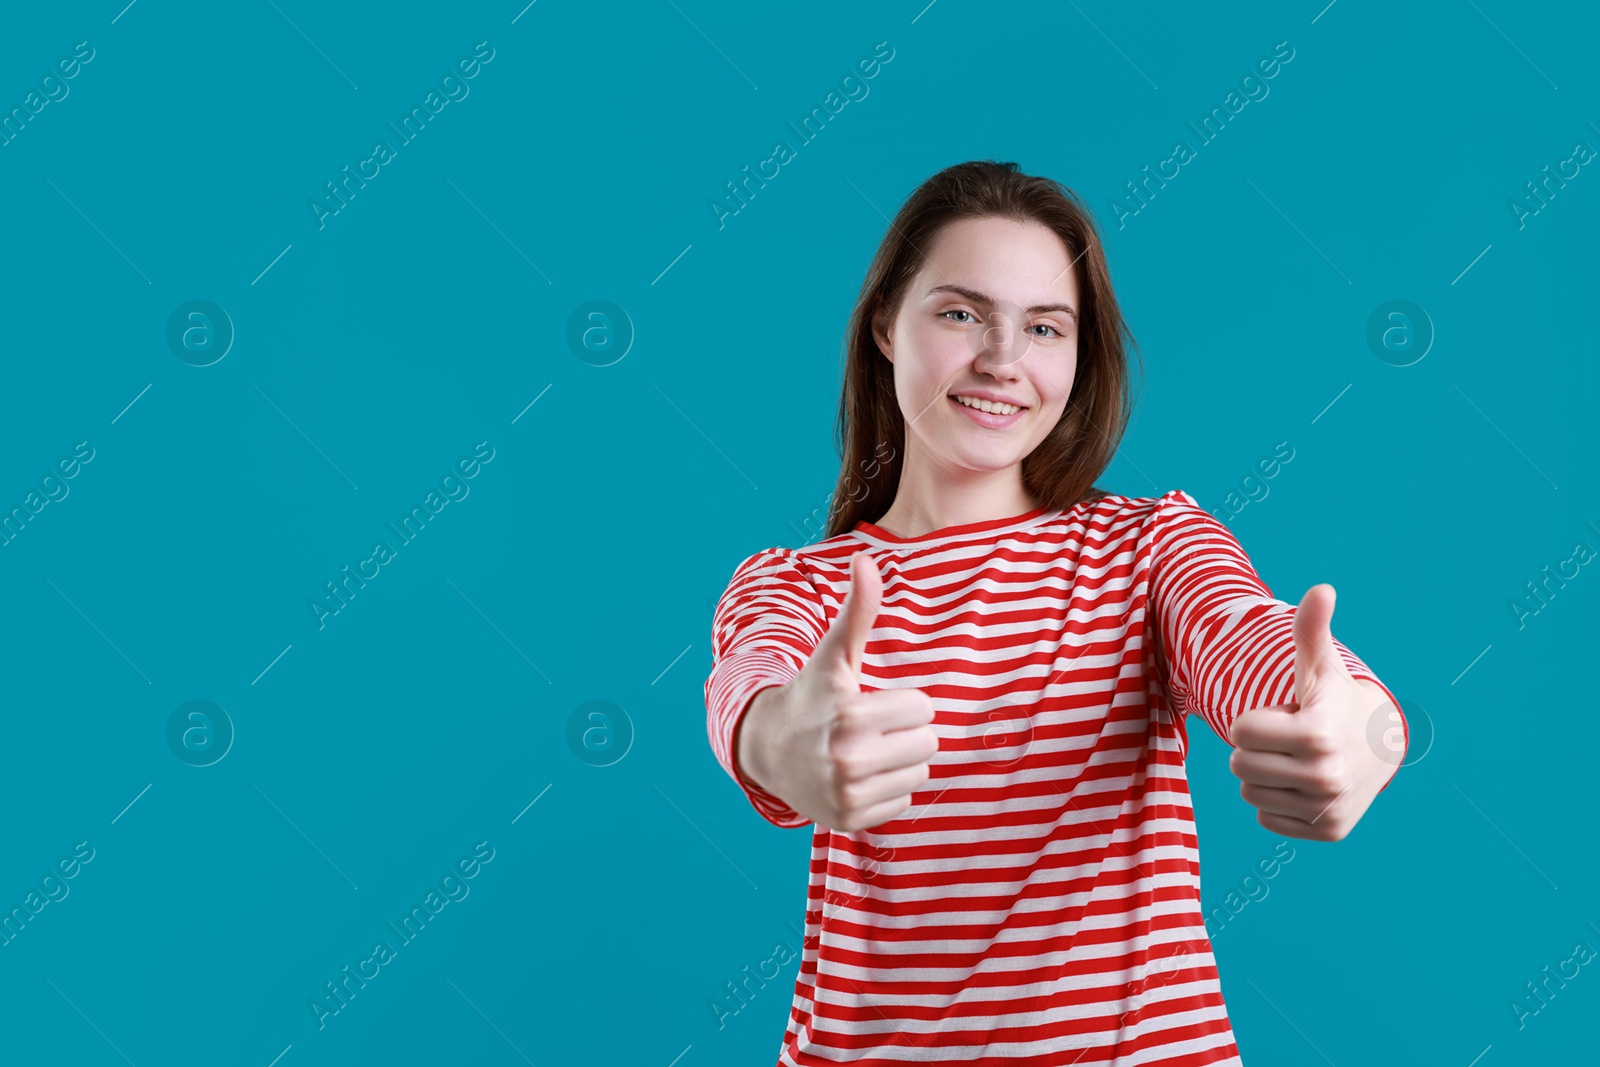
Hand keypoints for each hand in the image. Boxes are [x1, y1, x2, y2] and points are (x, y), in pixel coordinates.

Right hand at [738, 550, 938, 831]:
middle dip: (905, 731)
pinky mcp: (851, 821)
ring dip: (900, 761)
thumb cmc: (812, 696)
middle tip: (871, 727)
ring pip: (920, 772)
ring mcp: (850, 795)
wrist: (767, 749)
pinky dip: (887, 790)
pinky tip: (859, 777)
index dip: (902, 700)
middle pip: (928, 742)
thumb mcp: (834, 655)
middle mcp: (850, 761)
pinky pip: (904, 802)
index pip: (924, 708)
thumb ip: (857, 611)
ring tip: (865, 750)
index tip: (872, 701)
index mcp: (851, 716)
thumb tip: (866, 560)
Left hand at [1227, 584, 1397, 841]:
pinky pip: (1265, 818)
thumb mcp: (1320, 665)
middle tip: (1286, 739)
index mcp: (1318, 735)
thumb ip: (1311, 629)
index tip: (1283, 714)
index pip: (1239, 732)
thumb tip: (1321, 589)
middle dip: (1253, 748)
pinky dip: (1276, 802)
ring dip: (1263, 775)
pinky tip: (1301, 784)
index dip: (1254, 719)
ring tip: (1296, 759)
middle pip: (1239, 766)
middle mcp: (1327, 777)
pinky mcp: (1327, 832)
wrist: (1377, 746)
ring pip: (1249, 794)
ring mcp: (1328, 809)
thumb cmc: (1334, 699)